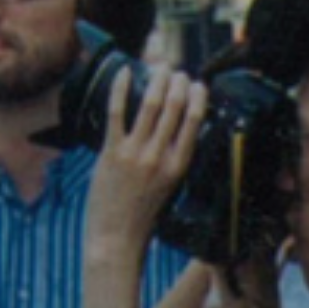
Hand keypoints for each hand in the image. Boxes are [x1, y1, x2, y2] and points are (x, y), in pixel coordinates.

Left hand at [86, 68, 208, 257]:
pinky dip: (120, 88)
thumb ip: (174, 161)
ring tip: (159, 68)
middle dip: (177, 83)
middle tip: (176, 72)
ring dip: (156, 80)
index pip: (195, 121)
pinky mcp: (111, 153)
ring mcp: (135, 153)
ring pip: (150, 105)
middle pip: (174, 107)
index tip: (197, 84)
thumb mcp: (170, 188)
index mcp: (179, 165)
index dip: (197, 96)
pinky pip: (117, 112)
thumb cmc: (144, 217)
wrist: (116, 239)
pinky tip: (123, 71)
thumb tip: (177, 133)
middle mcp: (160, 156)